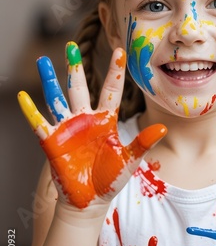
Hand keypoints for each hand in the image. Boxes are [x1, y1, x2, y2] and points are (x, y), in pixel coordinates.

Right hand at [18, 42, 165, 209]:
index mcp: (106, 120)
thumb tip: (163, 128)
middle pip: (79, 87)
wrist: (90, 201)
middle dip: (75, 66)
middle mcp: (85, 119)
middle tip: (72, 44)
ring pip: (57, 98)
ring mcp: (67, 128)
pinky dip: (30, 110)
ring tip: (42, 60)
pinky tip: (22, 95)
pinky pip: (39, 123)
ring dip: (49, 80)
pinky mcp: (52, 142)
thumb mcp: (129, 160)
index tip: (119, 51)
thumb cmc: (110, 179)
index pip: (111, 90)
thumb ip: (142, 142)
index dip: (115, 71)